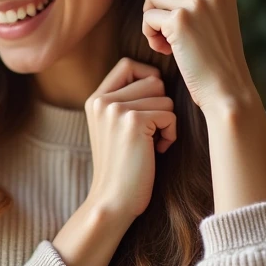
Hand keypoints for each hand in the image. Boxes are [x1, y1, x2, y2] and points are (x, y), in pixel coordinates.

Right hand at [83, 57, 176, 222]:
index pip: (128, 64)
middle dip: (160, 105)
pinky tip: (157, 150)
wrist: (113, 201)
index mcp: (95, 99)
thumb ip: (125, 101)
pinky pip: (169, 114)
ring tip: (152, 142)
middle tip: (150, 131)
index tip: (150, 105)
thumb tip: (159, 78)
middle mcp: (102, 100)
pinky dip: (170, 133)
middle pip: (152, 79)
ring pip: (164, 96)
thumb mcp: (114, 128)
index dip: (148, 79)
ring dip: (166, 120)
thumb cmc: (123, 167)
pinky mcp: (133, 122)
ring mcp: (115, 110)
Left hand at [140, 0, 256, 113]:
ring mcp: (197, 3)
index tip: (171, 6)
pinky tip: (164, 50)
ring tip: (165, 41)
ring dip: (151, 18)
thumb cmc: (216, 62)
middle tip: (164, 25)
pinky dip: (149, 34)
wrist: (227, 91)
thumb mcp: (216, 21)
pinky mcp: (180, 20)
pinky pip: (148, 16)